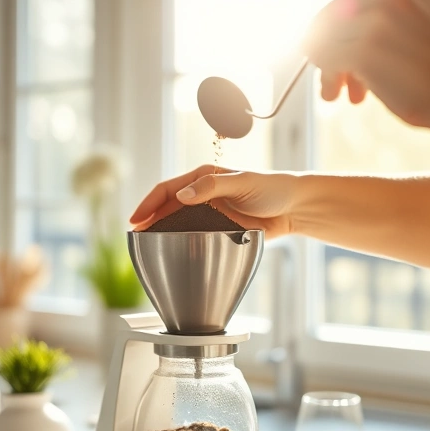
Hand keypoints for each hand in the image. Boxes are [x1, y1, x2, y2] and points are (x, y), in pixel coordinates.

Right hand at [129, 165, 296, 238]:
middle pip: (168, 207)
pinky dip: (181, 244)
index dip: (149, 203)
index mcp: (205, 176)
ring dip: (162, 233)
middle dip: (149, 220)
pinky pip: (194, 237)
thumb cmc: (273, 188)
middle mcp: (203, 194)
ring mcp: (210, 213)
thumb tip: (182, 195)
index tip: (135, 220)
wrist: (295, 208)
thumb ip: (212, 186)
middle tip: (135, 238)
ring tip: (146, 248)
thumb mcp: (243, 182)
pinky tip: (173, 254)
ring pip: (178, 223)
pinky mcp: (219, 229)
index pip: (168, 188)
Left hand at [303, 0, 429, 133]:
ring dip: (327, 69)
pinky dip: (327, 78)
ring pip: (325, 40)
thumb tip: (332, 39)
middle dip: (328, 51)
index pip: (346, 3)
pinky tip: (335, 95)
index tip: (332, 54)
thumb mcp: (410, 33)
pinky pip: (324, 58)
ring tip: (334, 93)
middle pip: (331, 19)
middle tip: (334, 80)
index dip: (334, 31)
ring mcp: (374, 20)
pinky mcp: (364, 49)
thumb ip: (377, 27)